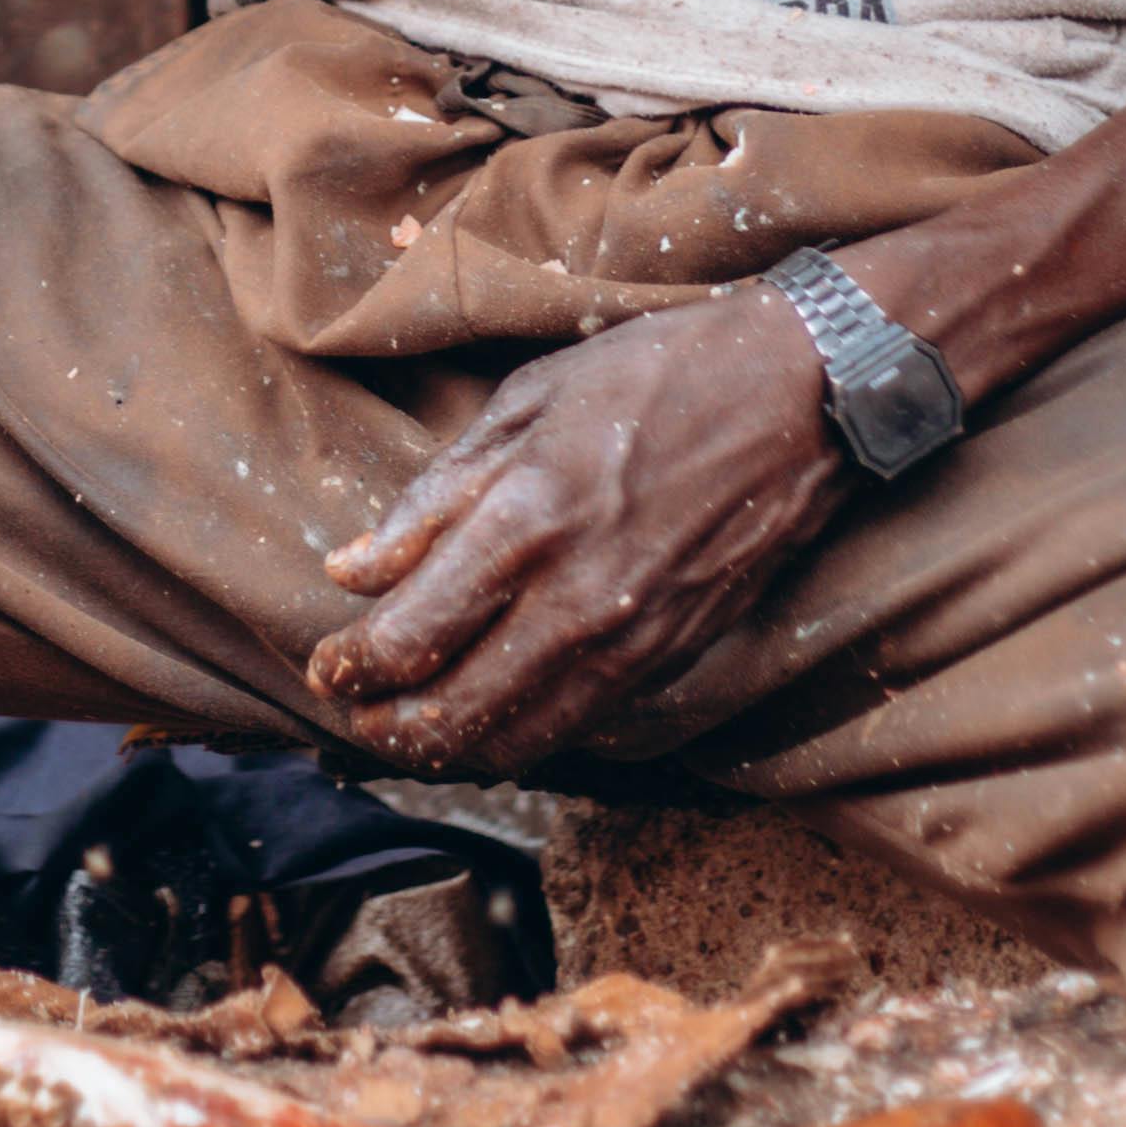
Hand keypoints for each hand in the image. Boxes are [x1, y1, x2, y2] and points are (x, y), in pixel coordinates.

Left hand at [305, 285, 847, 769]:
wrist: (799, 396)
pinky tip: (489, 712)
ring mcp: (630, 640)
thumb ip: (433, 496)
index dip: (351, 668)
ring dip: (448, 749)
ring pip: (516, 742)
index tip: (326, 664)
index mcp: (527, 520)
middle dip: (385, 728)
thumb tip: (351, 568)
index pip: (410, 638)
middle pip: (454, 714)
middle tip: (350, 713)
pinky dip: (518, 737)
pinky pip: (576, 727)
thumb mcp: (526, 403)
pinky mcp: (671, 658)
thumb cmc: (657, 376)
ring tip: (406, 727)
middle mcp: (575, 600)